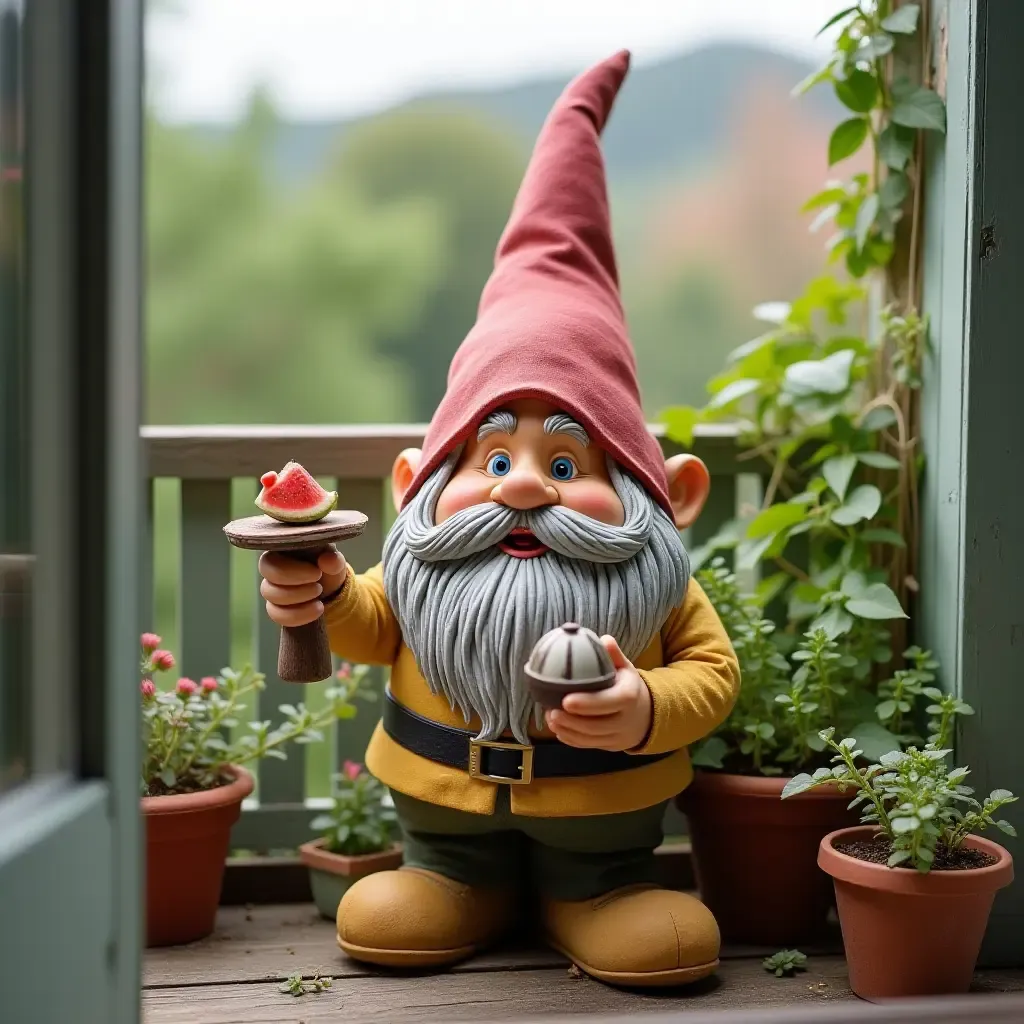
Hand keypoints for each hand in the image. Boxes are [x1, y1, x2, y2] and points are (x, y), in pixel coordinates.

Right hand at [258, 546, 347, 627]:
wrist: (330, 586)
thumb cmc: (325, 565)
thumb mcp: (333, 559)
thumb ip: (332, 558)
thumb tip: (329, 559)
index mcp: (279, 553)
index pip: (268, 562)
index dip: (292, 570)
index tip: (317, 573)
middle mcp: (270, 572)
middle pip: (266, 584)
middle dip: (295, 589)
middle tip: (319, 587)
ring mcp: (271, 591)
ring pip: (272, 600)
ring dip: (299, 601)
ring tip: (320, 599)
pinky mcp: (276, 609)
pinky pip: (278, 616)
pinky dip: (299, 616)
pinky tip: (317, 610)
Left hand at [544, 636, 651, 751]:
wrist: (645, 715)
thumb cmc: (627, 686)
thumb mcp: (626, 668)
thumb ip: (614, 655)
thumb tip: (604, 640)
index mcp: (628, 697)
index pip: (609, 702)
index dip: (587, 703)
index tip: (565, 700)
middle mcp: (625, 720)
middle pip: (596, 726)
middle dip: (571, 721)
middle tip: (550, 711)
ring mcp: (617, 737)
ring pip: (589, 739)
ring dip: (567, 730)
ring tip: (549, 717)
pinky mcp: (608, 746)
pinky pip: (587, 745)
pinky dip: (570, 739)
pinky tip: (557, 728)